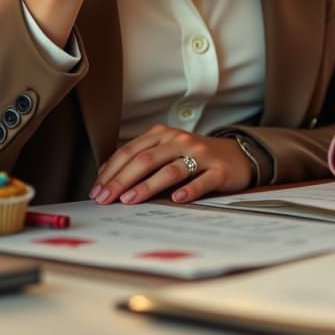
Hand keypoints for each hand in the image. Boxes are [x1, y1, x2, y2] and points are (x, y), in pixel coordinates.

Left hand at [90, 125, 253, 205]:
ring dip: (148, 185)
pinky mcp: (219, 170)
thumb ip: (143, 159)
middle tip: (106, 198)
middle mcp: (180, 141)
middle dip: (122, 180)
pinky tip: (177, 199)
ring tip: (131, 199)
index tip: (97, 189)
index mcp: (164, 134)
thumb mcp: (167, 151)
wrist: (237, 155)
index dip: (112, 170)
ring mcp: (200, 155)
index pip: (131, 151)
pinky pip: (202, 180)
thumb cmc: (196, 157)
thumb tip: (108, 178)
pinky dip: (189, 190)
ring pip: (170, 170)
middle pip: (146, 159)